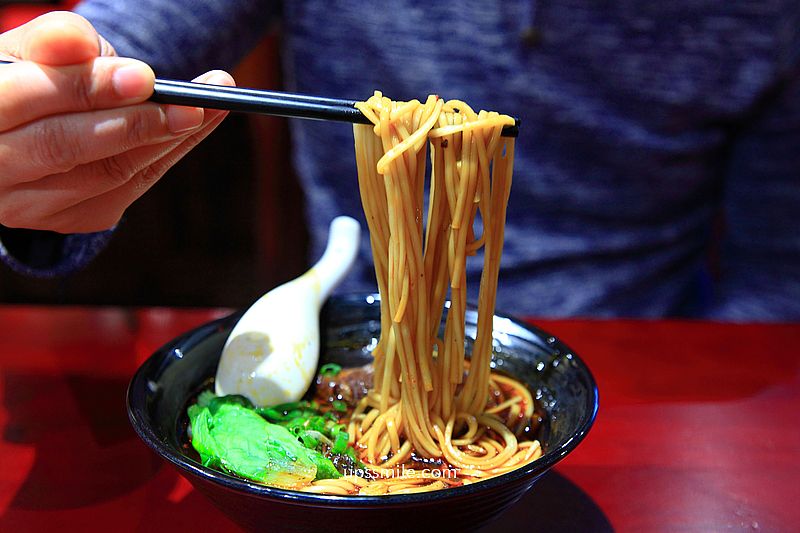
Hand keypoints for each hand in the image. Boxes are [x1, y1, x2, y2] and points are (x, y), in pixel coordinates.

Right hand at [0, 11, 234, 232]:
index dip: (85, 88)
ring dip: (164, 140)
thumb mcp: (31, 52)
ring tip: (207, 108)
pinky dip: (164, 155)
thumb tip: (80, 41)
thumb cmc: (30, 82)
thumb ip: (53, 41)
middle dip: (133, 123)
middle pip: (65, 147)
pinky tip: (191, 129)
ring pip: (105, 174)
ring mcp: (29, 206)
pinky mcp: (71, 220)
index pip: (25, 102)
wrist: (25, 134)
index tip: (143, 77)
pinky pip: (128, 188)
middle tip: (189, 104)